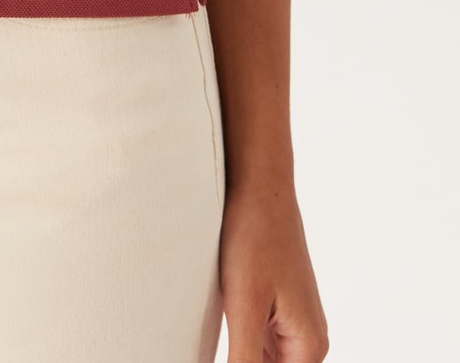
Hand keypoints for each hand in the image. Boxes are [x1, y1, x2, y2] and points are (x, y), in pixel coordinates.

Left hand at [220, 178, 328, 362]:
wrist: (259, 185)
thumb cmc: (254, 237)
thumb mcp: (243, 308)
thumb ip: (243, 361)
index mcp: (309, 347)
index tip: (233, 353)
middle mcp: (308, 339)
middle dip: (243, 361)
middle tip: (227, 335)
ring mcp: (292, 322)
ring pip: (265, 361)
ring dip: (242, 357)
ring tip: (228, 317)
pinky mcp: (275, 307)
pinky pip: (259, 343)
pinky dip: (241, 346)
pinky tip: (220, 333)